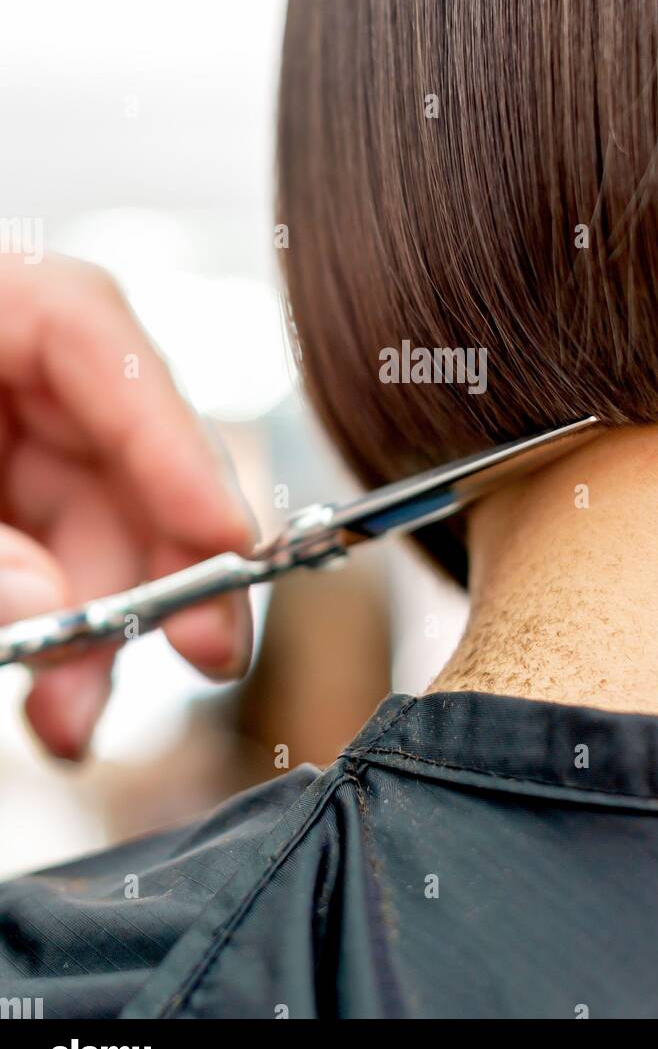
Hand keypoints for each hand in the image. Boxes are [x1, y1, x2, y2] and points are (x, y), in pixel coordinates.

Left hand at [0, 252, 256, 758]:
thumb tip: (40, 605)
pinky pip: (41, 555)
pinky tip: (55, 696)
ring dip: (100, 627)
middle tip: (196, 649)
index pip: (94, 330)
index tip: (225, 542)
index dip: (173, 436)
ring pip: (85, 520)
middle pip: (109, 443)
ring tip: (79, 718)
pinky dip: (55, 628)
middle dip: (149, 564)